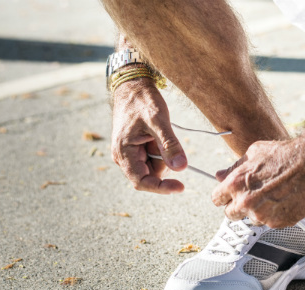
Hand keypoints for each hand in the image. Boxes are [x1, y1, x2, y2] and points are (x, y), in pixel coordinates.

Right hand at [111, 78, 186, 193]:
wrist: (133, 86)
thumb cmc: (141, 101)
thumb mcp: (158, 120)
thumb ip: (169, 145)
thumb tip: (181, 168)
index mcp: (123, 153)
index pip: (142, 182)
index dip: (161, 188)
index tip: (181, 187)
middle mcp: (124, 158)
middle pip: (150, 175)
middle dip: (164, 163)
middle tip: (167, 140)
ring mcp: (130, 154)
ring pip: (154, 167)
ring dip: (164, 155)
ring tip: (159, 132)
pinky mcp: (137, 150)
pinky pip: (154, 158)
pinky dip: (162, 150)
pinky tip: (158, 134)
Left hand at [211, 139, 304, 227]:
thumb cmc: (285, 154)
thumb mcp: (254, 153)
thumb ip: (234, 168)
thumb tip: (219, 175)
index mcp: (236, 184)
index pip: (217, 200)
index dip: (224, 197)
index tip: (229, 196)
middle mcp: (247, 202)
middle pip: (231, 215)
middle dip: (239, 207)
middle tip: (252, 197)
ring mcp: (263, 215)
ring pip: (253, 219)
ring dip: (259, 211)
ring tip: (274, 195)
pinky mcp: (279, 222)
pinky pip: (271, 222)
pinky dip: (276, 214)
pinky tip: (285, 199)